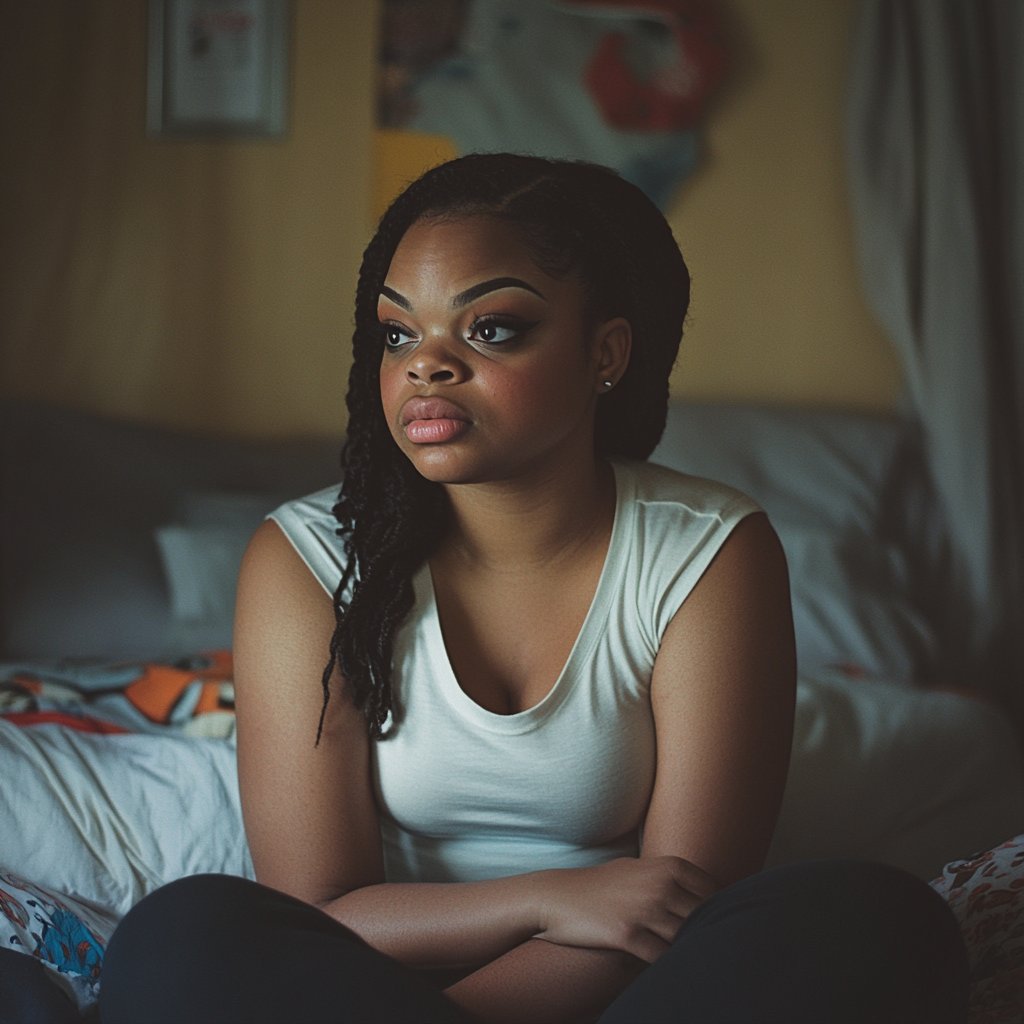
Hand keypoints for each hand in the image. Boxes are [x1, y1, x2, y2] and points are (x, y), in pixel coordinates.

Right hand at [532, 856, 718, 962]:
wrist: (558, 896)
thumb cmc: (600, 885)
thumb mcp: (637, 868)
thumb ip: (669, 876)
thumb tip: (702, 891)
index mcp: (668, 866)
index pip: (714, 892)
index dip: (722, 911)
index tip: (723, 924)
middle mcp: (661, 885)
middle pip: (704, 916)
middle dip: (710, 932)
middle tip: (717, 946)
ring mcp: (645, 909)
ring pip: (687, 938)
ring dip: (692, 950)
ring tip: (698, 962)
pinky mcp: (628, 935)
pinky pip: (663, 956)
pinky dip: (670, 965)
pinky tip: (671, 969)